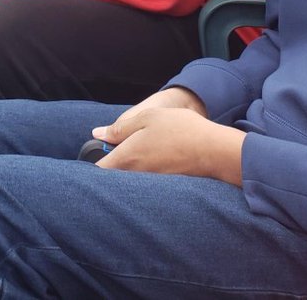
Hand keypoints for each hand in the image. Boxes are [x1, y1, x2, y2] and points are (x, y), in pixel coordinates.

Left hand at [92, 91, 244, 184]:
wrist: (214, 150)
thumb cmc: (180, 129)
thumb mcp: (148, 117)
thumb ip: (120, 128)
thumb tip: (97, 134)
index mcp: (126, 157)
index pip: (97, 170)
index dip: (92, 162)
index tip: (93, 154)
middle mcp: (135, 176)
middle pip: (112, 178)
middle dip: (109, 168)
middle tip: (115, 152)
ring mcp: (150, 184)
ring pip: (128, 182)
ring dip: (127, 172)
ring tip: (139, 155)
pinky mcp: (164, 187)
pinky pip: (145, 184)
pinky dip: (144, 176)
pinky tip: (156, 161)